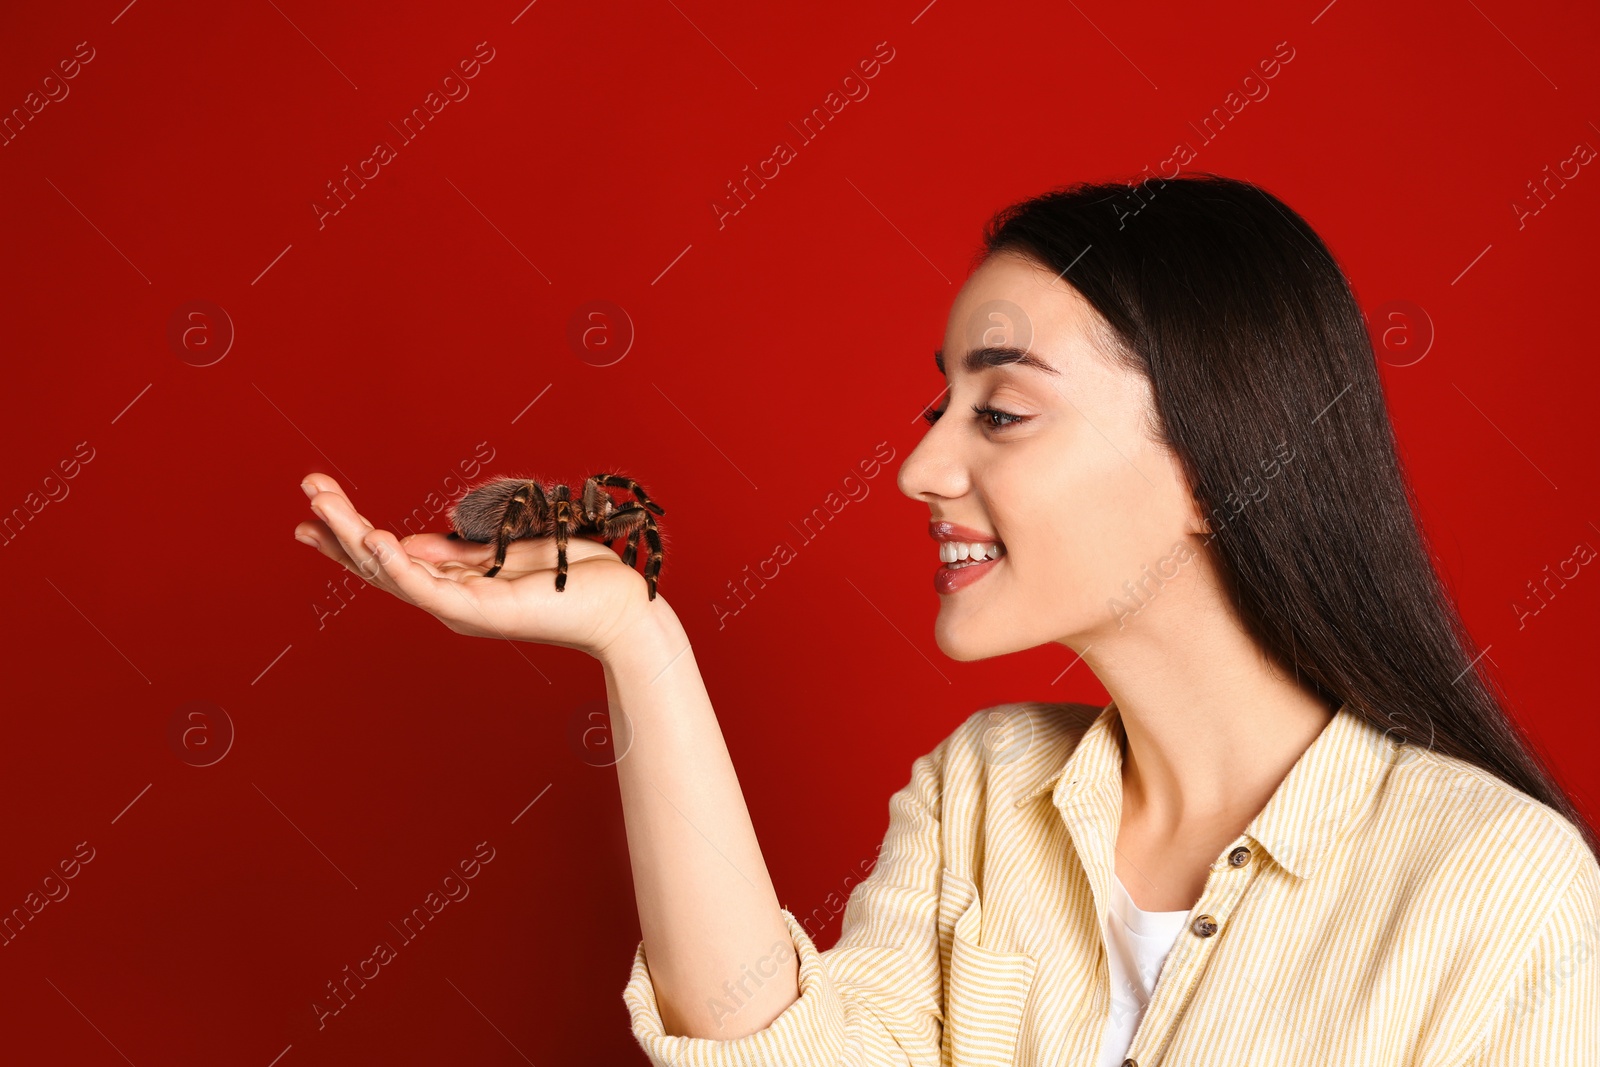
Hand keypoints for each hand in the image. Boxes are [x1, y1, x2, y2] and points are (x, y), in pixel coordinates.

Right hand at [293, 473, 669, 657]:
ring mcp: (460, 607)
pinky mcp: (480, 611)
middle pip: (377, 564)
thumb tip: (406, 541)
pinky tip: (373, 539)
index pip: (387, 557)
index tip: (313, 504)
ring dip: (353, 538)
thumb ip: (456, 550)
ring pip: (392, 573)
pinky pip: (428, 588)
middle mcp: (448, 599)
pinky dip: (397, 565)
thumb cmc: (573, 575)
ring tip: (323, 506)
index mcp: (452, 583)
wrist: (620, 606)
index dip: (347, 533)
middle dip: (338, 527)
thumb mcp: (502, 550)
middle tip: (307, 490)